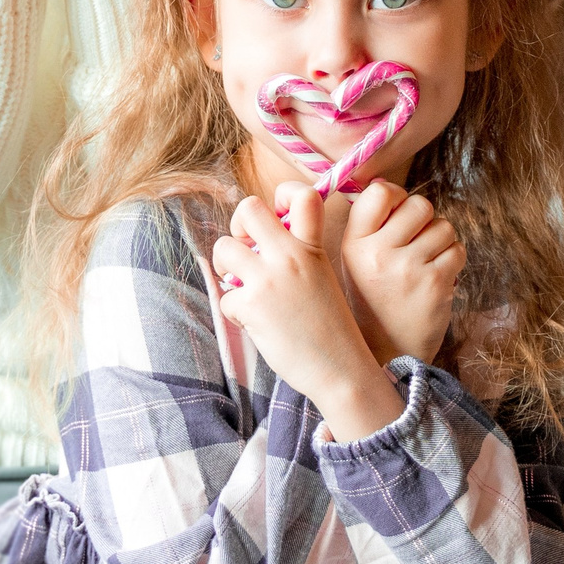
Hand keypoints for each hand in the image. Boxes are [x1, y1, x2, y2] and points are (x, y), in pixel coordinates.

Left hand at [213, 186, 402, 438]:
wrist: (340, 368)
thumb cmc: (331, 327)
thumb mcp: (323, 276)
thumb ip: (299, 253)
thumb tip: (260, 241)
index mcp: (312, 246)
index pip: (303, 195)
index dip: (283, 195)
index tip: (277, 216)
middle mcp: (291, 256)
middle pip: (248, 208)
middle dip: (238, 227)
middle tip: (247, 251)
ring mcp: (269, 279)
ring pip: (223, 248)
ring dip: (226, 268)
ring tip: (243, 287)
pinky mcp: (251, 306)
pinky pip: (225, 296)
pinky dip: (235, 310)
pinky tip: (255, 322)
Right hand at [335, 181, 462, 367]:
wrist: (387, 352)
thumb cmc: (373, 299)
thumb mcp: (354, 260)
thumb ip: (368, 224)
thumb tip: (385, 183)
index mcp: (354, 243)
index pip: (380, 191)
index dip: (396, 195)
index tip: (397, 213)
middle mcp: (379, 253)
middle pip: (420, 204)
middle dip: (424, 219)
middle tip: (415, 241)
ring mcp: (409, 268)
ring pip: (444, 226)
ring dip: (440, 240)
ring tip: (425, 262)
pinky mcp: (436, 283)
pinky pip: (457, 250)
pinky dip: (452, 259)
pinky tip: (437, 275)